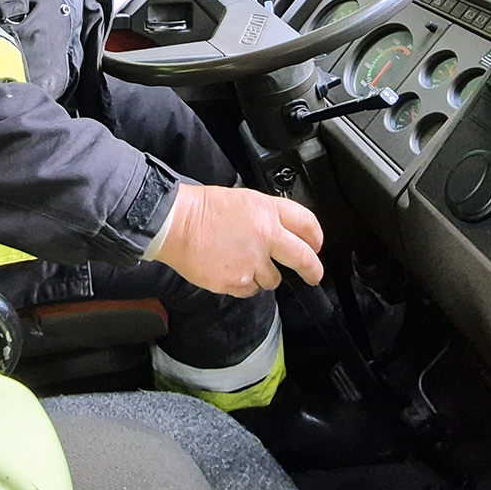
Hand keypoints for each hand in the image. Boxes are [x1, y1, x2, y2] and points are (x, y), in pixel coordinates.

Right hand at [149, 183, 324, 296]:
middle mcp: (266, 236)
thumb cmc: (203, 209)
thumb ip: (266, 216)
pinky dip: (243, 283)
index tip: (316, 245)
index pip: (307, 224)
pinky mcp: (237, 281)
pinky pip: (250, 289)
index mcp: (267, 211)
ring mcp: (252, 262)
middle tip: (313, 275)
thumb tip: (281, 232)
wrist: (174, 224)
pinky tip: (229, 269)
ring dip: (263, 275)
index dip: (316, 237)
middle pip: (304, 258)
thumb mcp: (243, 200)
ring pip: (273, 279)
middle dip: (312, 270)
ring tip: (242, 262)